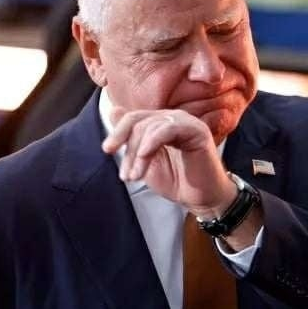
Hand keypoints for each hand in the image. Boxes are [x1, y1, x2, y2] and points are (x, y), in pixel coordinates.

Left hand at [102, 107, 236, 219]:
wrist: (200, 198)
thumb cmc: (176, 180)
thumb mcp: (144, 160)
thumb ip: (131, 138)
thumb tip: (113, 110)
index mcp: (161, 123)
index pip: (133, 118)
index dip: (118, 132)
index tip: (107, 150)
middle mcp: (173, 118)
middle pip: (139, 121)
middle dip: (127, 149)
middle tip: (126, 175)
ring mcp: (186, 122)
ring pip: (150, 126)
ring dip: (138, 153)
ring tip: (137, 176)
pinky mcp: (197, 130)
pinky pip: (167, 128)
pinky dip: (152, 142)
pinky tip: (145, 157)